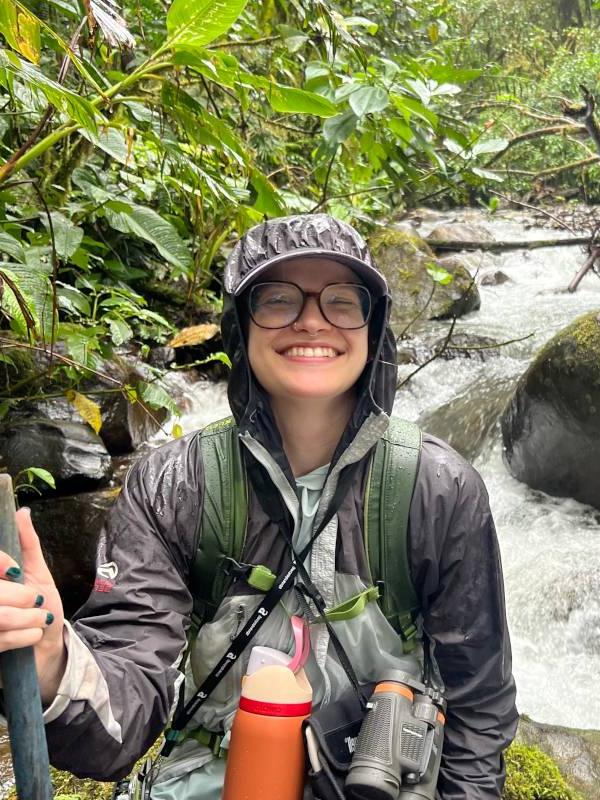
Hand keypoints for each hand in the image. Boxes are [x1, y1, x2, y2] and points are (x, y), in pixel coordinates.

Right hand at [0, 507, 66, 703]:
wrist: (45, 646)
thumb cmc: (39, 605)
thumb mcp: (37, 571)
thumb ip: (27, 543)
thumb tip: (21, 513)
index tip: (16, 570)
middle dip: (20, 597)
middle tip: (35, 601)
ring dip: (25, 619)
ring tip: (37, 619)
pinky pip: (1, 639)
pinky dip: (23, 637)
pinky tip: (32, 635)